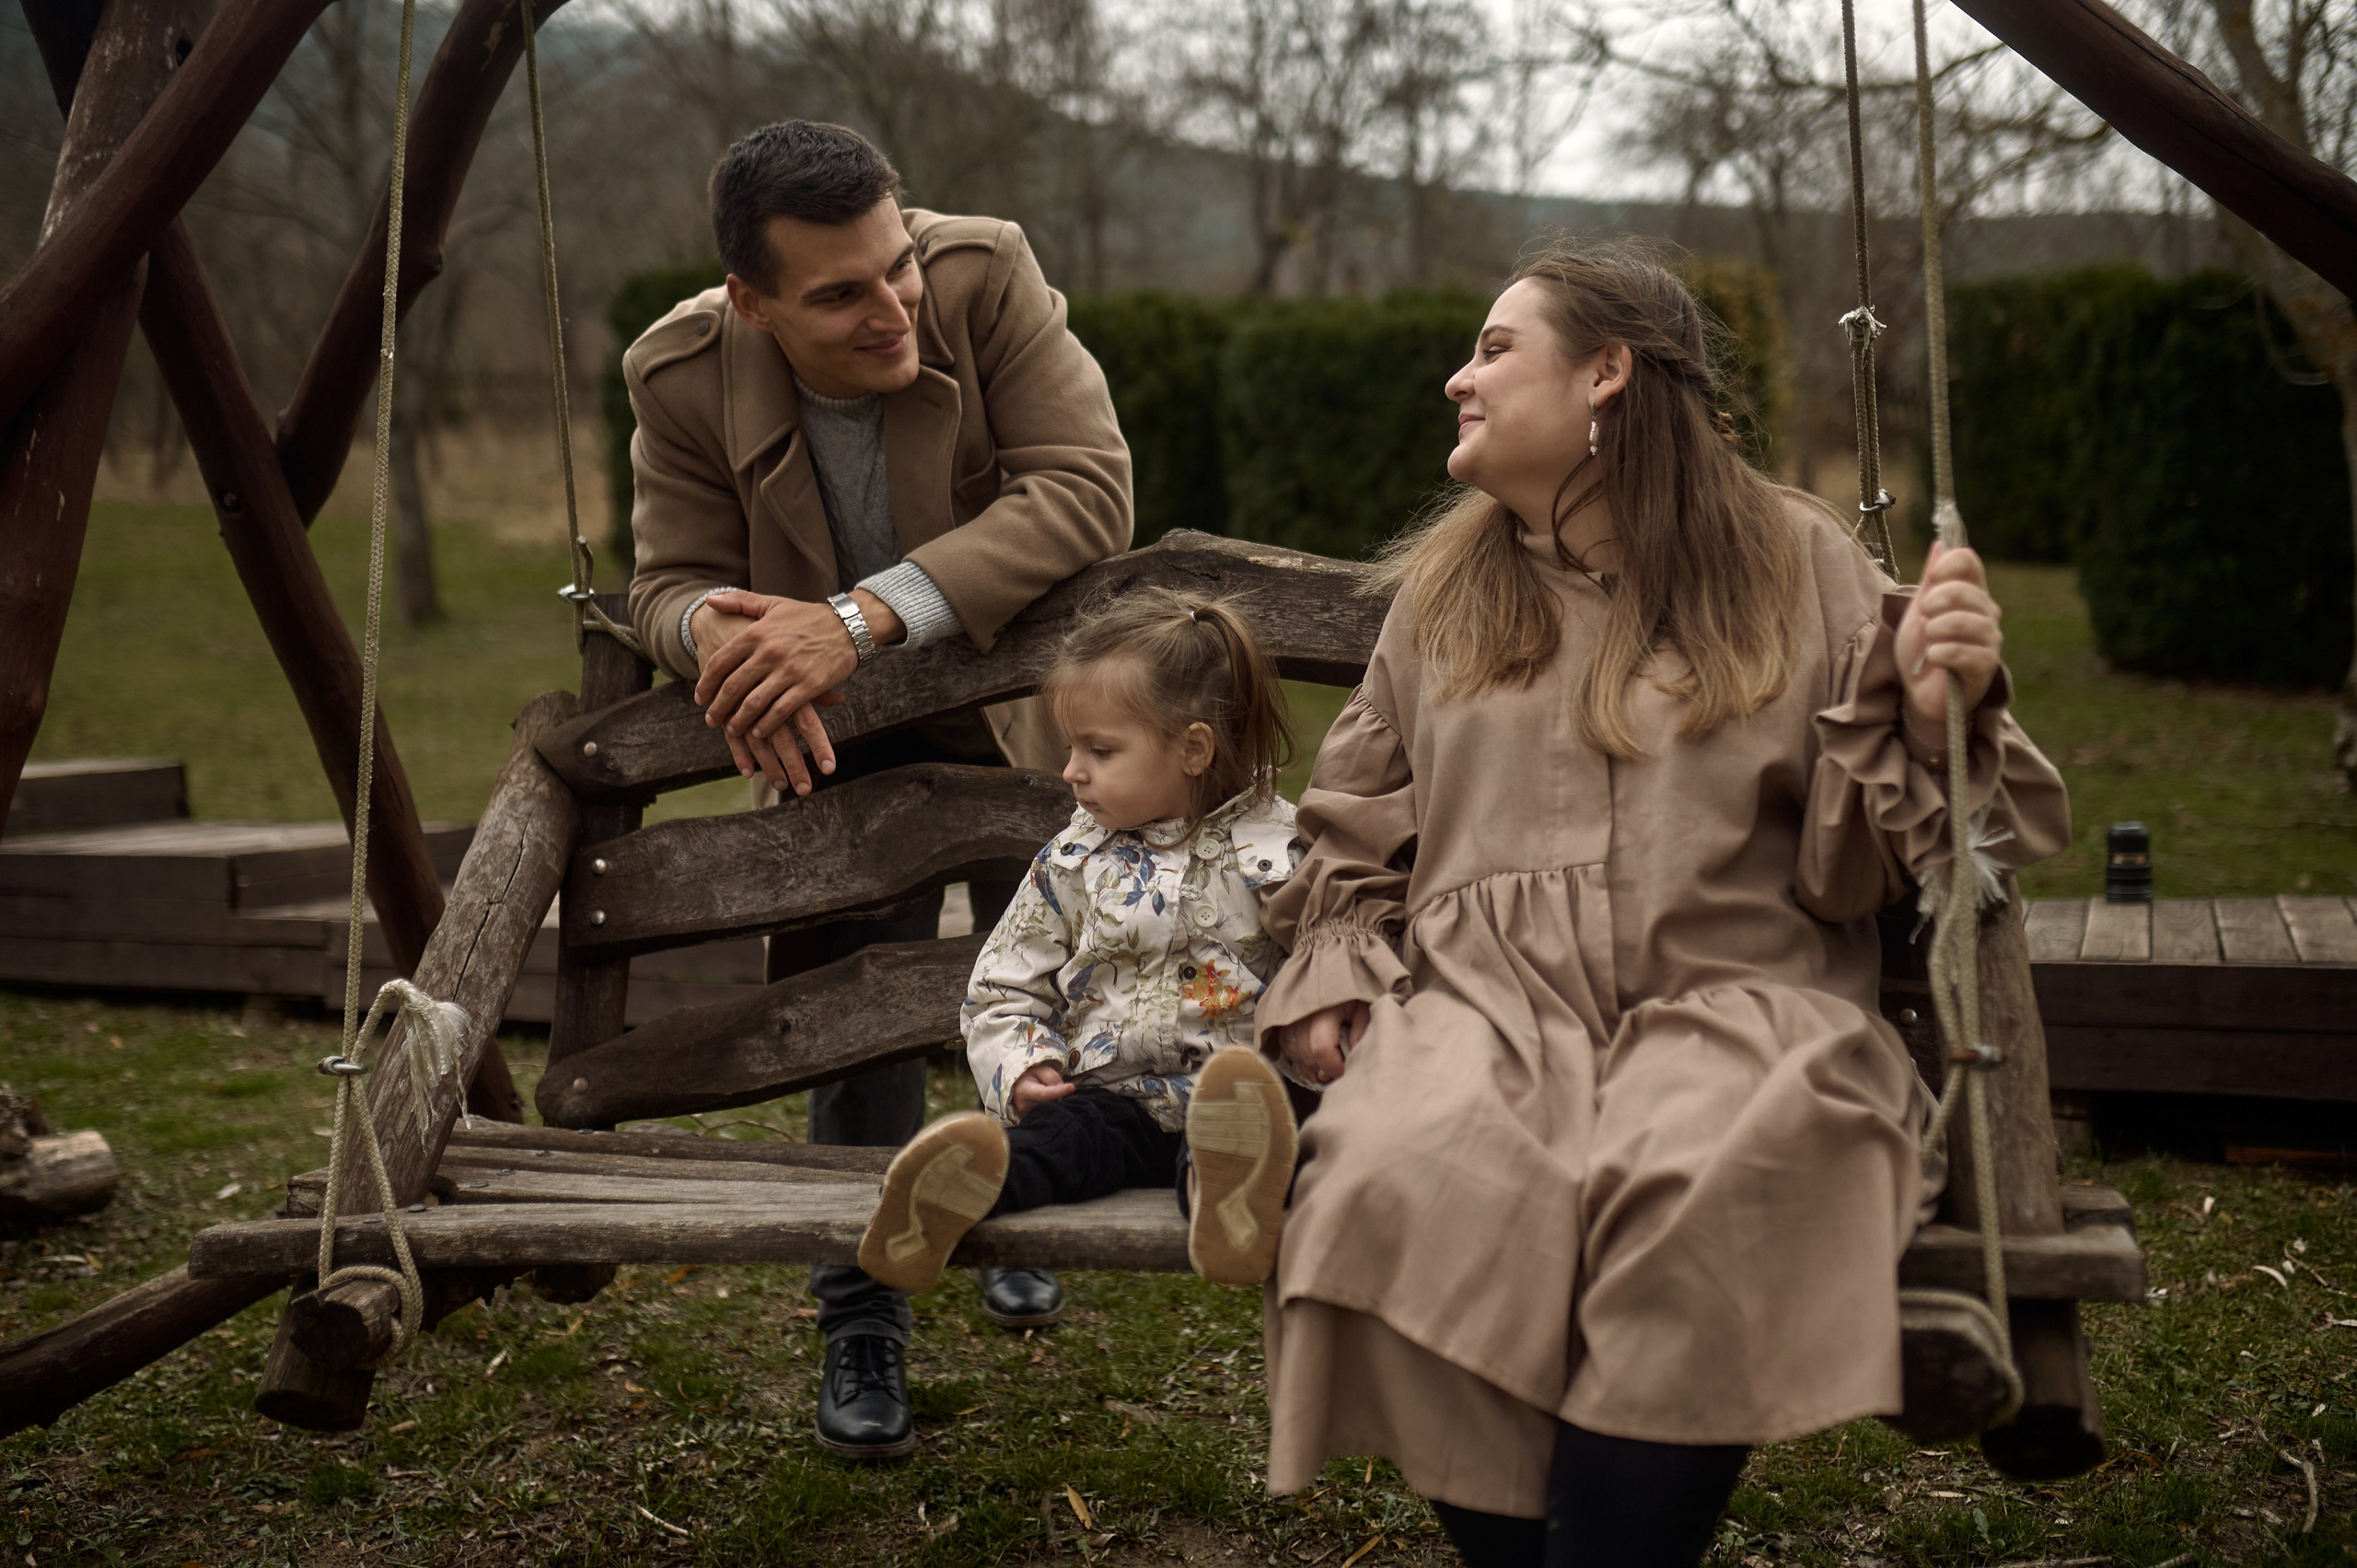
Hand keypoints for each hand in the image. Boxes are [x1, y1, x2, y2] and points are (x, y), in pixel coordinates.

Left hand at [690, 590, 889, 795]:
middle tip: (711, 720)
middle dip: (718, 708)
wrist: (849, 625)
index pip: (720, 662)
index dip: (705, 683)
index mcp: (756, 632)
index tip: (700, 698)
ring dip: (740, 721)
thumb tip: (709, 602)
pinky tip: (759, 732)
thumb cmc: (808, 616)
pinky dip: (766, 725)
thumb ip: (740, 602)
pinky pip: (780, 711)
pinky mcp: (809, 686)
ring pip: (754, 703)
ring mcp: (790, 670)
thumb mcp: (773, 603)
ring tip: (733, 729)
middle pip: (733, 686)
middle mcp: (769, 652)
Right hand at [1010, 1063, 1076, 1119]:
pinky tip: (1055, 1103)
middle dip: (1060, 1097)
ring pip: (1050, 1111)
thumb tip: (1061, 1087)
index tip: (1072, 1087)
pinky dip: (1055, 1110)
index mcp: (1023, 1091)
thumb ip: (1050, 1076)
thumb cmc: (1029, 1076)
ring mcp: (1027, 1116)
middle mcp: (1024, 1106)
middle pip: (1049, 1104)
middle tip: (1066, 1089)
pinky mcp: (1032, 1121)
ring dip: (1058, 1103)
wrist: (1017, 1087)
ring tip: (1056, 1094)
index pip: (1044, 1094)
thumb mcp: (1039, 1069)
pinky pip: (1048, 1116)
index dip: (1059, 1091)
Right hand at [1280, 1001, 1369, 1086]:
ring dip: (1309, 1066)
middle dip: (1322, 1069)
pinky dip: (1298, 1058)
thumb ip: (1362, 1027)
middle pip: (1306, 1054)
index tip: (1344, 1071)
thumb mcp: (1364, 1005)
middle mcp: (1302, 1013)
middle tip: (1337, 1071)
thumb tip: (1354, 1052)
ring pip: (1293, 1052)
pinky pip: (1285, 1046)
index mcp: (1325, 1009)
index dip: (1332, 1067)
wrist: (1333, 974)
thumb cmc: (1352, 992)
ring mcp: (1289, 1016)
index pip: (1321, 1048)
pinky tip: (1311, 1062)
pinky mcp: (1282, 1019)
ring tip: (1325, 1068)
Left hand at [1895, 543, 2002, 740]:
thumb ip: (1931, 581)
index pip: (1969, 561)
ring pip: (1965, 622)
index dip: (1948, 563)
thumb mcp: (1918, 612)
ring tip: (1928, 641)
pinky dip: (1941, 653)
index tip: (1933, 576)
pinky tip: (1933, 658)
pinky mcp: (1985, 667)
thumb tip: (1940, 544)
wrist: (1919, 692)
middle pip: (1967, 590)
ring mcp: (1989, 640)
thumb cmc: (1920, 651)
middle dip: (1936, 602)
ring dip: (1936, 630)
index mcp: (1970, 593)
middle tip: (1925, 617)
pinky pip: (1965, 652)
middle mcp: (1986, 613)